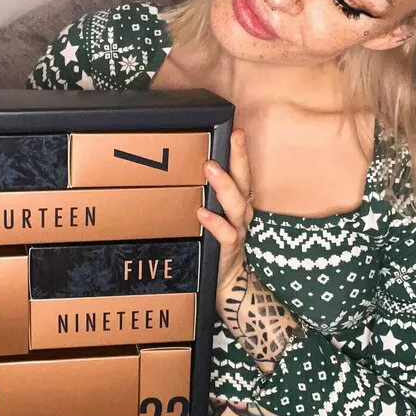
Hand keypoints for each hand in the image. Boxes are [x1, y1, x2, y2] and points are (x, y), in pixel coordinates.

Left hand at [197, 128, 253, 297]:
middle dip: (240, 158)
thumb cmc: (214, 245)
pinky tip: (203, 213)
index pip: (242, 173)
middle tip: (234, 137)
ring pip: (237, 205)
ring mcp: (237, 231)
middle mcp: (241, 214)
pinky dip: (216, 223)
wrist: (226, 285)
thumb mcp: (208, 218)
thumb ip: (199, 198)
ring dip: (225, 185)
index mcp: (236, 203)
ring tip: (211, 168)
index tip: (237, 130)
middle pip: (245, 181)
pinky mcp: (229, 251)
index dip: (241, 152)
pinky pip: (227, 235)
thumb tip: (171, 175)